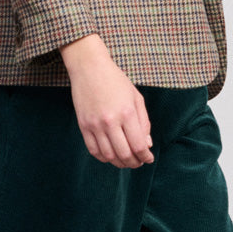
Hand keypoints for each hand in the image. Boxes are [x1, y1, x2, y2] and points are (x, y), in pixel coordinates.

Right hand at [59, 34, 152, 167]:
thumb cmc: (115, 80)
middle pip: (124, 154)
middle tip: (139, 162)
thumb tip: (147, 145)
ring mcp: (95, 125)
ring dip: (119, 163)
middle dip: (134, 163)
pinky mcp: (83, 126)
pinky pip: (93, 150)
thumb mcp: (136, 97)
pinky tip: (111, 156)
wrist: (89, 68)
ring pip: (109, 155)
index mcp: (127, 113)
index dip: (145, 156)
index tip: (149, 158)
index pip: (138, 145)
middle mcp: (110, 121)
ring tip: (126, 161)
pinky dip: (104, 158)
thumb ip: (143, 122)